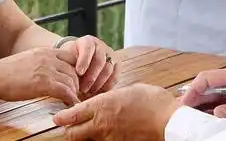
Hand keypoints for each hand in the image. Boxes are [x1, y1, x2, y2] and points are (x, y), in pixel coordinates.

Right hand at [0, 46, 80, 105]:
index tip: (73, 81)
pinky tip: (69, 105)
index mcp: (45, 51)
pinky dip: (71, 99)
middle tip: (76, 94)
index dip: (75, 70)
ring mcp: (47, 70)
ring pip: (72, 81)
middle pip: (74, 70)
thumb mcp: (28, 60)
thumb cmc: (7, 72)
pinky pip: (65, 91)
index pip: (71, 57)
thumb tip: (50, 72)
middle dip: (77, 83)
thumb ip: (41, 63)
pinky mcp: (44, 83)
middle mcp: (49, 58)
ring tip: (72, 101)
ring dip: (74, 93)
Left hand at [53, 83, 178, 139]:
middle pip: (74, 133)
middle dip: (69, 131)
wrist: (168, 121)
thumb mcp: (128, 90)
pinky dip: (101, 139)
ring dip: (84, 136)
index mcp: (101, 105)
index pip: (73, 115)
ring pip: (88, 140)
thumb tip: (108, 99)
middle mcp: (101, 123)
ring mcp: (109, 137)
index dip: (63, 117)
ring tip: (85, 131)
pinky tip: (105, 134)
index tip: (57, 118)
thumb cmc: (151, 101)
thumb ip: (113, 96)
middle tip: (67, 128)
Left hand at [66, 36, 117, 96]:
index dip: (84, 61)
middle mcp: (101, 46)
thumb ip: (69, 66)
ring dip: (98, 84)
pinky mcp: (117, 66)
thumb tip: (68, 80)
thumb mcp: (68, 59)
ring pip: (108, 70)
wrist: (81, 60)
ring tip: (88, 92)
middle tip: (82, 89)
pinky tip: (97, 93)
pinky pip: (114, 77)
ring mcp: (111, 55)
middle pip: (99, 61)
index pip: (88, 48)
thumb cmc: (72, 61)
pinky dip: (106, 87)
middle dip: (91, 77)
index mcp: (88, 41)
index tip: (78, 73)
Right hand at [178, 66, 225, 120]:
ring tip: (191, 113)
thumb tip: (216, 113)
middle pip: (209, 85)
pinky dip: (215, 106)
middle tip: (181, 110)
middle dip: (194, 96)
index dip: (193, 89)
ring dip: (203, 102)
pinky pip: (225, 99)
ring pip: (215, 93)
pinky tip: (209, 115)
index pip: (208, 78)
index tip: (184, 102)